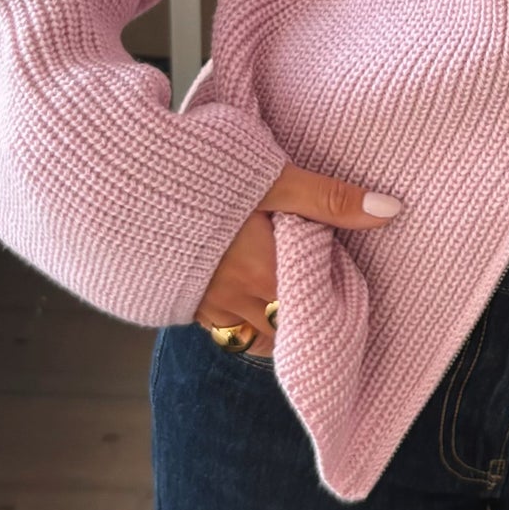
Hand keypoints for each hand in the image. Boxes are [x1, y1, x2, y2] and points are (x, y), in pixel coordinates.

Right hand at [194, 163, 400, 356]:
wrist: (117, 183)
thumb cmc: (198, 177)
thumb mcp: (272, 179)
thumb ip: (329, 198)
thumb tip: (390, 210)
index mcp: (264, 275)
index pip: (313, 308)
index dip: (331, 297)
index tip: (342, 281)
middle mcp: (233, 301)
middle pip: (284, 329)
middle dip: (302, 315)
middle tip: (319, 289)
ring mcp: (201, 305)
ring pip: (251, 333)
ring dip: (271, 319)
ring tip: (285, 291)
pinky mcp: (177, 301)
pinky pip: (219, 325)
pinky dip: (239, 316)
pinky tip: (244, 289)